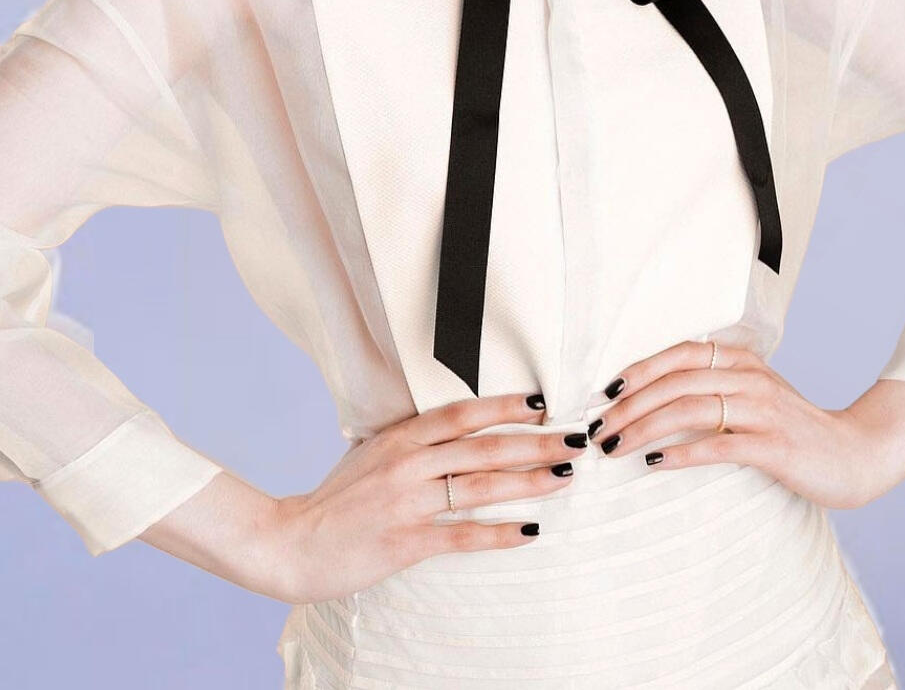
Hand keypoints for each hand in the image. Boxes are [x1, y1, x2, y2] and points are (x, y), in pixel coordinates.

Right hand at [268, 391, 587, 603]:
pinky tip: (530, 530)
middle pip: (482, 448)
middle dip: (534, 443)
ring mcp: (407, 503)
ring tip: (563, 478)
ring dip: (528, 482)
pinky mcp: (406, 542)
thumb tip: (451, 427)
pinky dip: (499, 532)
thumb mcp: (370, 454)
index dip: (503, 406)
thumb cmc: (335, 500)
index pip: (461, 415)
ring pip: (479, 487)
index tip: (541, 403)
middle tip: (573, 440)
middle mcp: (407, 465)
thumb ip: (410, 441)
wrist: (290, 543)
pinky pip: (462, 534)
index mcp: (400, 438)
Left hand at [591, 338, 904, 509]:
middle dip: (631, 405)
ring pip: (691, 409)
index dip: (640, 369)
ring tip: (617, 446)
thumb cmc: (792, 428)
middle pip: (677, 382)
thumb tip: (654, 394)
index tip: (606, 391)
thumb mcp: (753, 394)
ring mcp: (763, 410)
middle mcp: (750, 377)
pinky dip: (683, 452)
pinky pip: (719, 445)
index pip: (680, 353)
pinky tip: (656, 462)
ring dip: (646, 427)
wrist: (855, 454)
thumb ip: (714, 386)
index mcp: (741, 360)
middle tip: (599, 428)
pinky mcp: (774, 445)